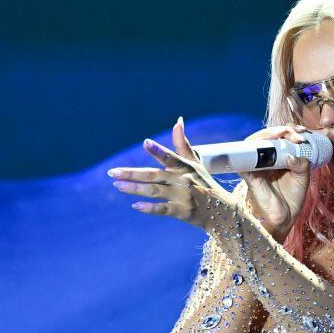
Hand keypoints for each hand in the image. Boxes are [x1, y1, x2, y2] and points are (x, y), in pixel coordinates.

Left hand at [108, 117, 233, 230]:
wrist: (221, 210)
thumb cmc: (204, 182)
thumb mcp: (195, 162)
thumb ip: (182, 143)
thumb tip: (177, 120)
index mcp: (185, 167)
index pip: (170, 157)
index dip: (158, 150)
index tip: (145, 142)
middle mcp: (183, 180)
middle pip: (153, 175)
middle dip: (132, 173)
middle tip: (112, 172)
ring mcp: (182, 196)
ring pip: (154, 191)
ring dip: (135, 188)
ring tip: (118, 185)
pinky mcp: (182, 212)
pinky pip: (163, 209)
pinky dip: (150, 208)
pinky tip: (136, 206)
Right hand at [238, 124, 312, 241]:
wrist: (284, 219)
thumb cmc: (292, 198)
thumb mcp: (302, 178)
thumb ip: (301, 164)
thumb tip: (292, 154)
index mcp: (278, 157)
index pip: (280, 137)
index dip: (289, 130)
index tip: (303, 133)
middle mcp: (265, 159)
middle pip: (267, 136)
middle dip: (283, 130)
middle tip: (298, 134)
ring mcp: (255, 165)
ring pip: (255, 142)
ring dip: (269, 134)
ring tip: (286, 134)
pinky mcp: (247, 174)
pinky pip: (243, 158)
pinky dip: (253, 148)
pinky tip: (266, 145)